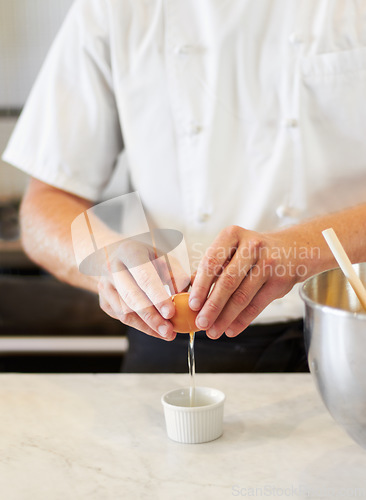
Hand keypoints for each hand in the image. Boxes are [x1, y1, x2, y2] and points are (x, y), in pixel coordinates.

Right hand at [98, 240, 189, 339]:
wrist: (113, 255)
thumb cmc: (144, 257)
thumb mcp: (162, 256)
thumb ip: (176, 274)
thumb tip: (187, 297)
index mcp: (129, 252)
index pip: (144, 277)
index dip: (158, 297)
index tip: (171, 313)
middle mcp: (113, 268)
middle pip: (132, 298)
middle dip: (152, 318)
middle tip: (169, 331)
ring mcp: (105, 286)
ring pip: (125, 312)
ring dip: (147, 326)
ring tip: (167, 333)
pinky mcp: (104, 301)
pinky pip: (122, 318)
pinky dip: (141, 326)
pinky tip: (155, 330)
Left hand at [189, 225, 306, 338]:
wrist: (292, 250)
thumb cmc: (253, 252)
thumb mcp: (231, 250)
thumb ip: (211, 267)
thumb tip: (189, 289)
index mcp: (232, 235)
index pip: (211, 262)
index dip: (200, 286)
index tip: (192, 304)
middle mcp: (251, 246)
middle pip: (227, 281)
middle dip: (212, 306)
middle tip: (201, 323)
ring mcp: (268, 262)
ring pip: (242, 296)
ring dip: (225, 318)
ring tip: (214, 331)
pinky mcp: (280, 280)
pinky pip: (257, 305)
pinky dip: (242, 320)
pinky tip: (231, 329)